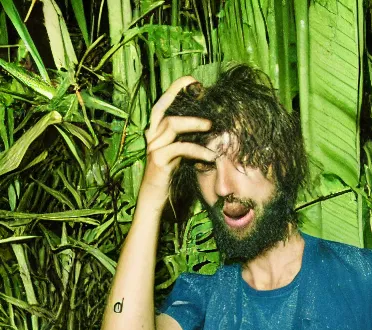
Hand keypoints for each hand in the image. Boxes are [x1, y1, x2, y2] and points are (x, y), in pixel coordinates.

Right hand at [142, 76, 214, 208]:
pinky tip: (210, 155)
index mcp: (155, 131)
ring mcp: (153, 147)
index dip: (175, 89)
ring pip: (172, 124)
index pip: (162, 104)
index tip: (193, 81)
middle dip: (179, 93)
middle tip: (201, 90)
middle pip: (162, 107)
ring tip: (212, 126)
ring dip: (195, 123)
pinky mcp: (159, 161)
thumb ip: (186, 138)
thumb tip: (208, 125)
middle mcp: (151, 135)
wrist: (153, 199)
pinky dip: (197, 150)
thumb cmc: (169, 175)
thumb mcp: (178, 154)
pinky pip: (180, 148)